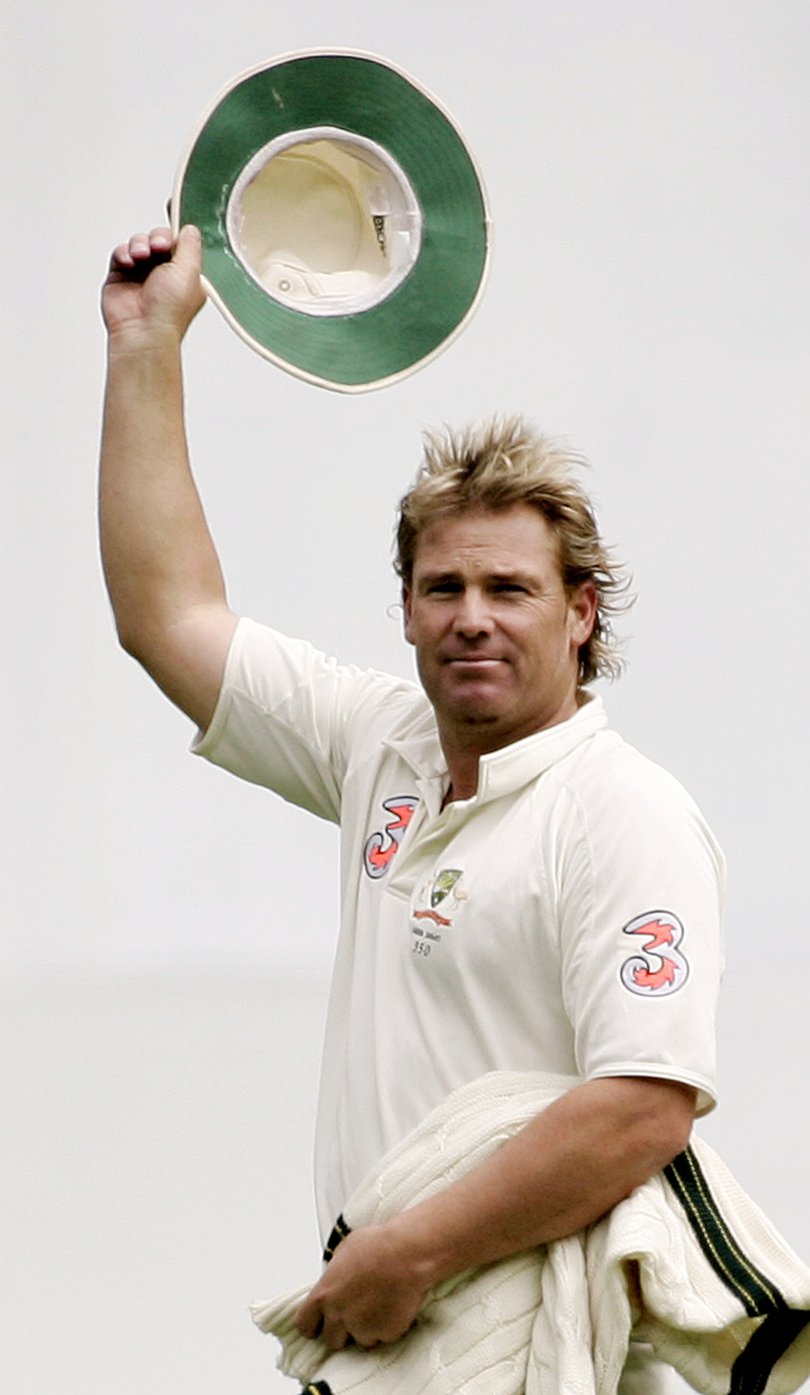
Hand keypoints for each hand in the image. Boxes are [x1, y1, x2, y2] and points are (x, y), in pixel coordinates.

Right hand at [101, 225, 205, 345]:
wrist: (143, 330)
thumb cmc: (169, 310)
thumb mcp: (190, 271)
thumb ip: (190, 245)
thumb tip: (189, 228)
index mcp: (186, 273)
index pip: (182, 242)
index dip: (177, 226)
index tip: (171, 206)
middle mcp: (165, 273)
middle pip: (160, 237)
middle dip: (158, 237)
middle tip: (158, 247)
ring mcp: (142, 274)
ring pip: (140, 242)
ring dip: (140, 244)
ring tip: (141, 256)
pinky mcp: (121, 276)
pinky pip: (121, 252)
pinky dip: (124, 252)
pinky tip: (128, 261)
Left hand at [294, 1223, 432, 1350]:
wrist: (407, 1253)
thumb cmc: (378, 1244)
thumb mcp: (344, 1251)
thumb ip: (334, 1274)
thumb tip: (335, 1279)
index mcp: (324, 1294)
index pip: (304, 1324)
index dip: (313, 1325)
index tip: (320, 1324)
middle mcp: (339, 1315)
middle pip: (331, 1340)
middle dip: (342, 1331)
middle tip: (356, 1314)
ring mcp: (362, 1327)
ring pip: (360, 1339)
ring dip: (368, 1328)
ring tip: (380, 1303)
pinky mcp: (385, 1333)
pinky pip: (384, 1337)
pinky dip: (388, 1326)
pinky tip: (393, 1305)